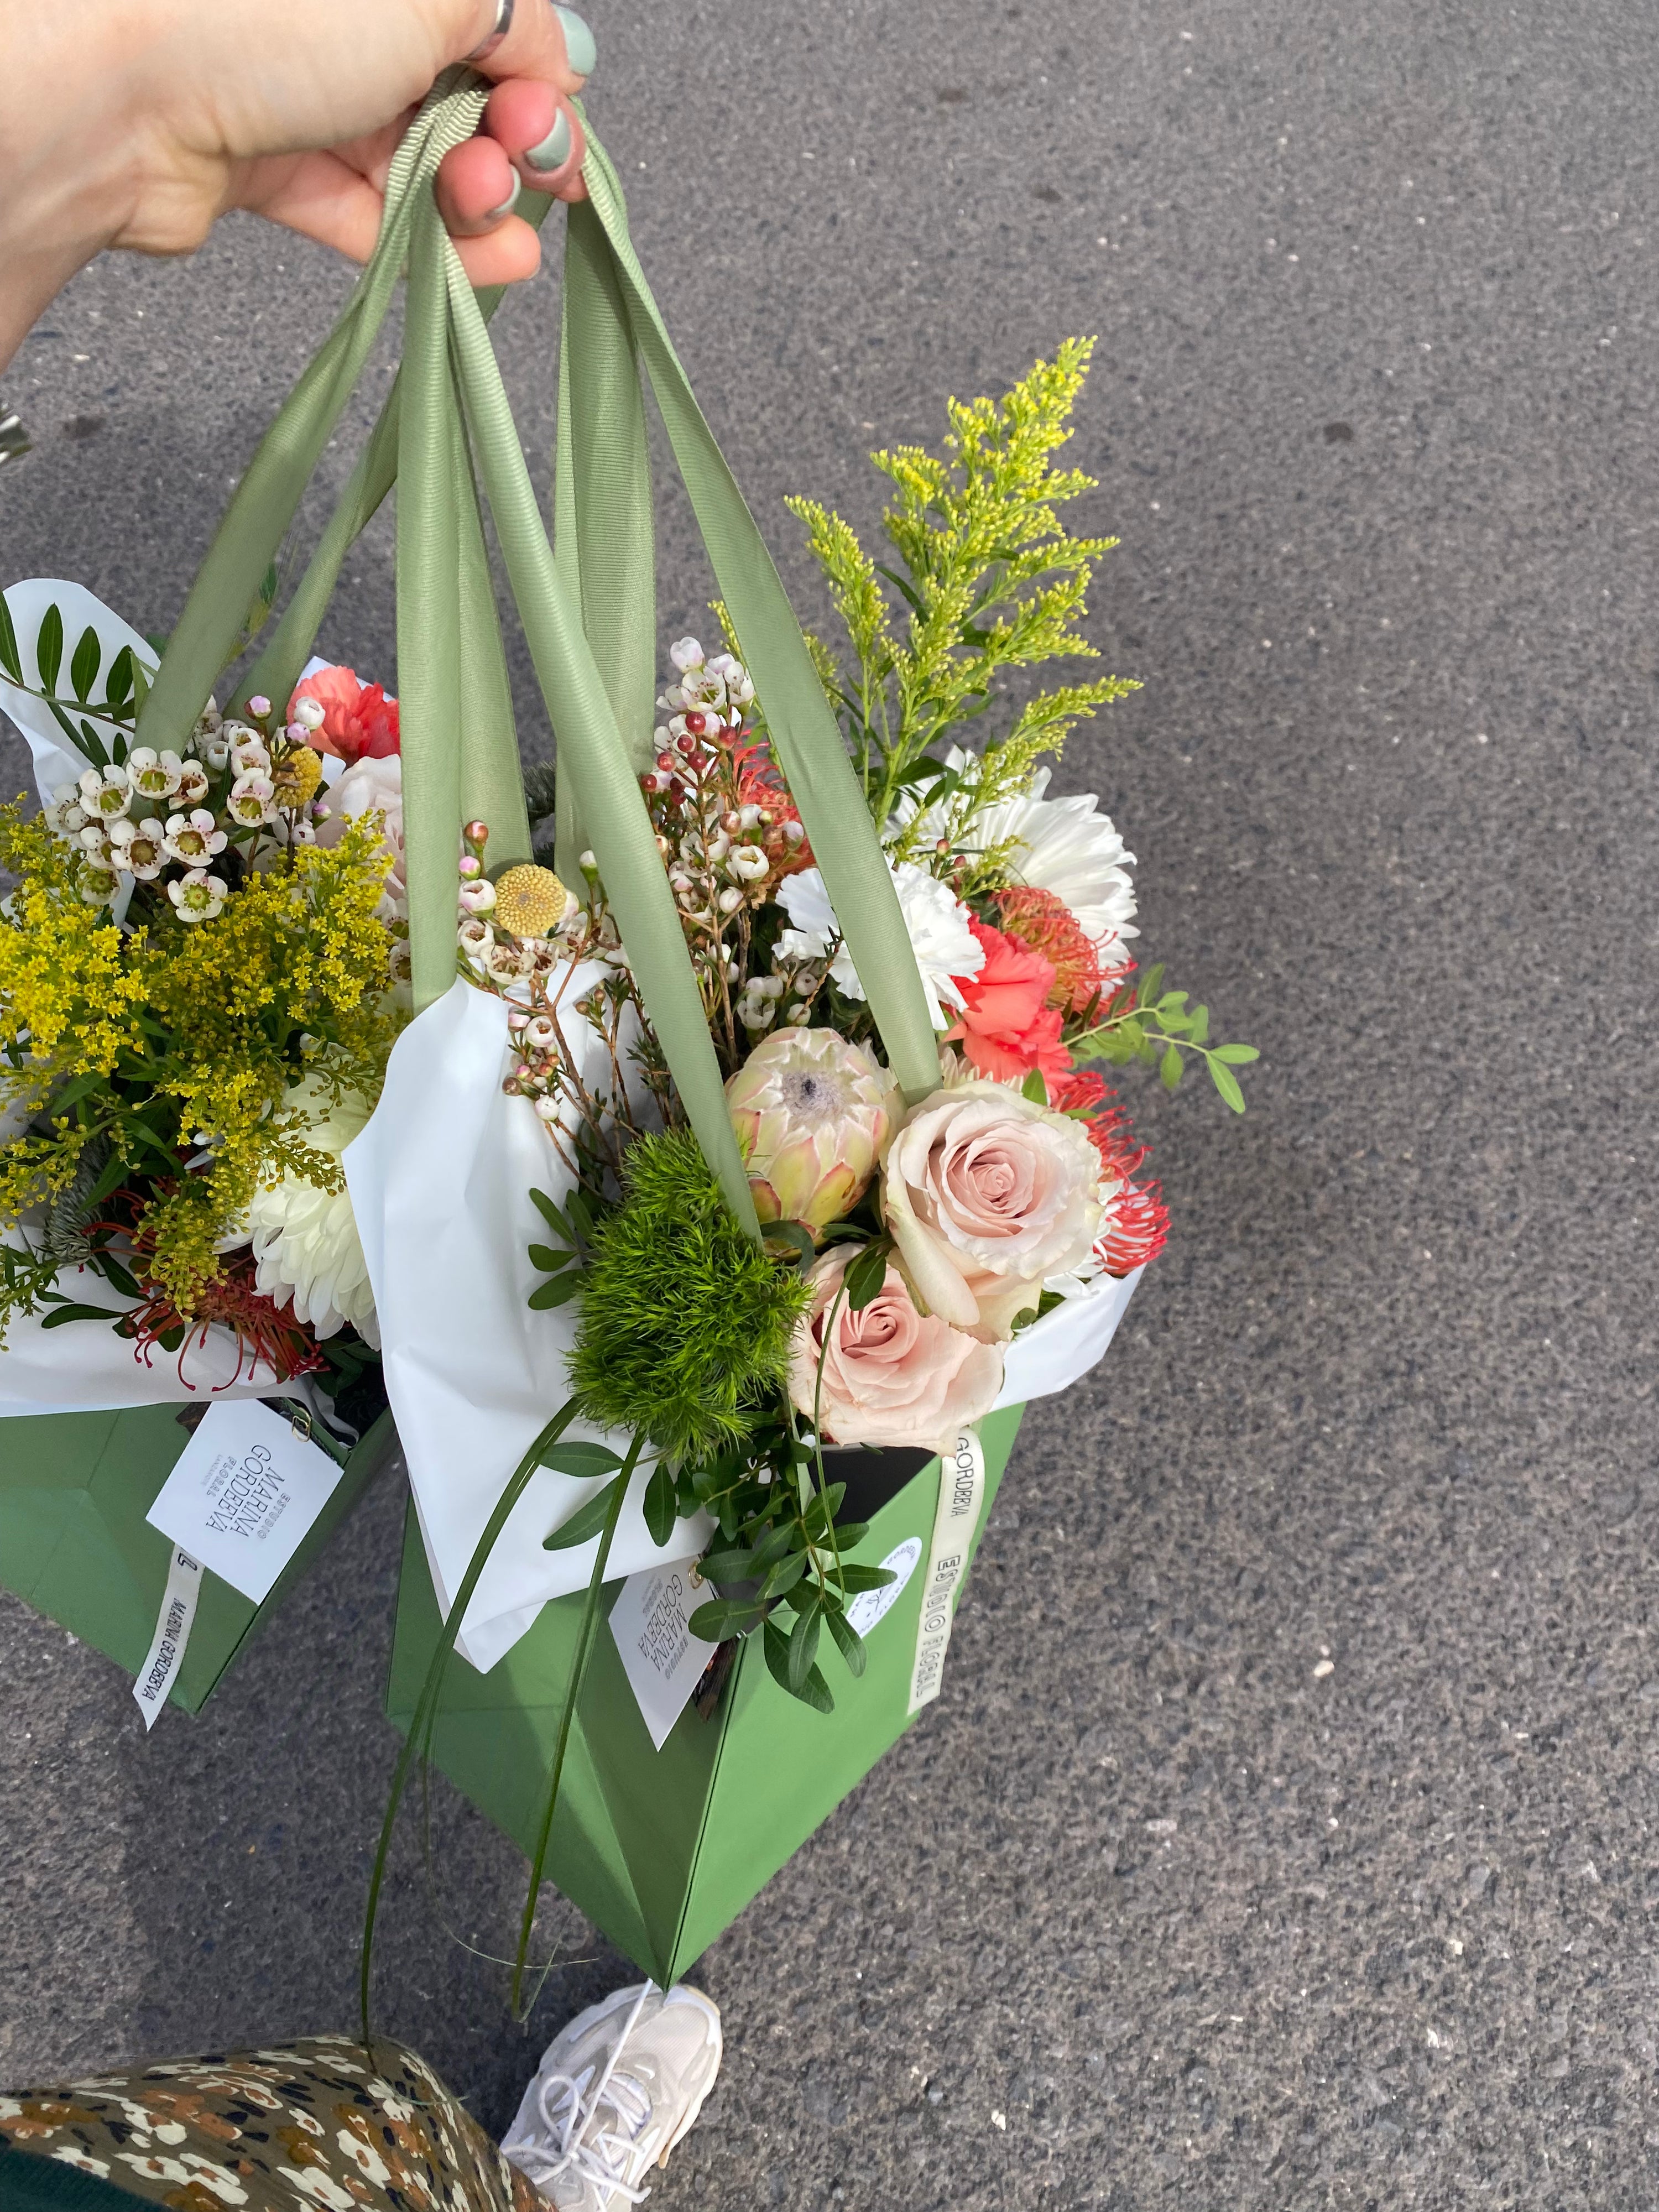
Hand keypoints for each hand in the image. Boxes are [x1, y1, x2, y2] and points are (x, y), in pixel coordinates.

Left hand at [0, 0, 594, 372]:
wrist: (125, 94)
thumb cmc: (263, 16)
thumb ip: (516, 24)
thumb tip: (562, 63)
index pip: (495, 27)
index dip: (538, 85)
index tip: (546, 131)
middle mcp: (343, 20)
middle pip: (462, 96)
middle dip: (508, 148)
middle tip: (509, 171)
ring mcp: (305, 94)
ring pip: (419, 163)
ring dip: (476, 208)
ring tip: (495, 233)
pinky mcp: (271, 168)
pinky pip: (367, 213)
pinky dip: (429, 245)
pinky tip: (480, 266)